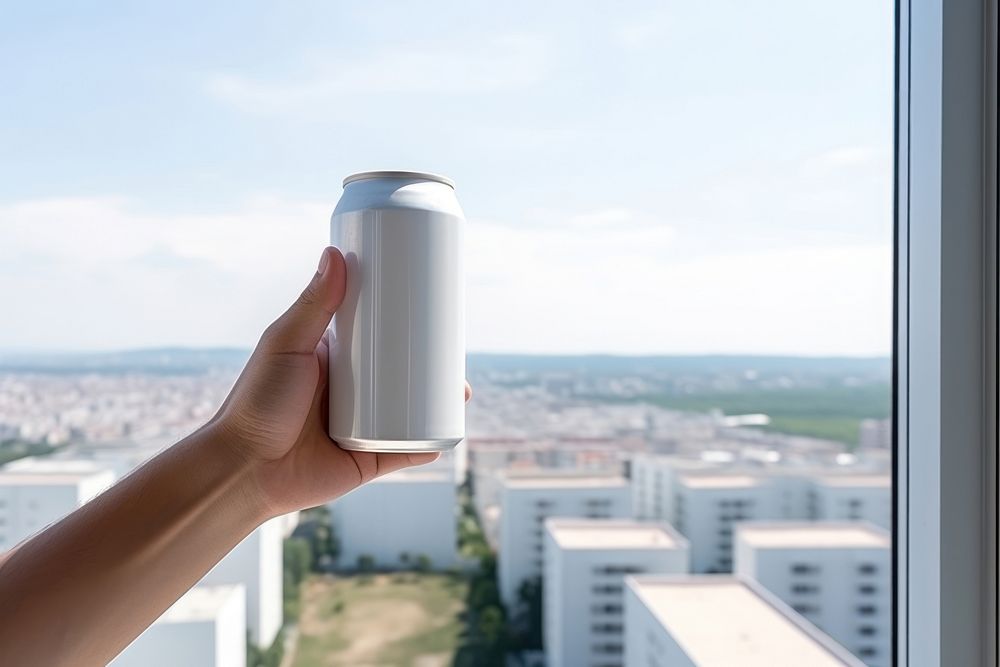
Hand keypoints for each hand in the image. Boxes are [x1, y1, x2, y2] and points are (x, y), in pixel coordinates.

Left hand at [211, 246, 470, 517]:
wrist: (242, 468)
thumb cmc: (255, 402)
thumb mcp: (287, 344)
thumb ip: (313, 304)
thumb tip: (336, 253)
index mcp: (333, 361)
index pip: (376, 337)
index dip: (403, 325)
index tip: (431, 307)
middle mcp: (350, 393)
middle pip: (400, 374)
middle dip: (431, 364)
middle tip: (457, 350)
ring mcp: (361, 427)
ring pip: (410, 412)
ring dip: (439, 402)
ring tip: (462, 390)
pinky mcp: (366, 460)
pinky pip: (406, 451)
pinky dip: (430, 443)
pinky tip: (451, 432)